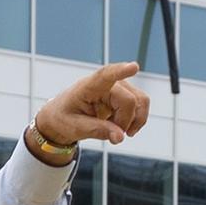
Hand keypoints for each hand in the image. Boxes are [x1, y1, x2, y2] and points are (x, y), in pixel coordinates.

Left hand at [28, 62, 149, 155]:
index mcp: (88, 87)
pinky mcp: (126, 94)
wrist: (63, 117)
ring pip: (141, 101)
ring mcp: (119, 87)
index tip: (134, 67)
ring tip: (116, 131)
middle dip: (125, 122)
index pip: (105, 75)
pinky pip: (141, 106)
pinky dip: (136, 120)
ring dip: (133, 121)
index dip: (121, 71)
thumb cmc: (64, 118)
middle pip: (130, 100)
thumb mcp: (75, 128)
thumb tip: (120, 137)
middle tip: (112, 135)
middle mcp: (108, 83)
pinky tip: (121, 127)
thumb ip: (97, 130)